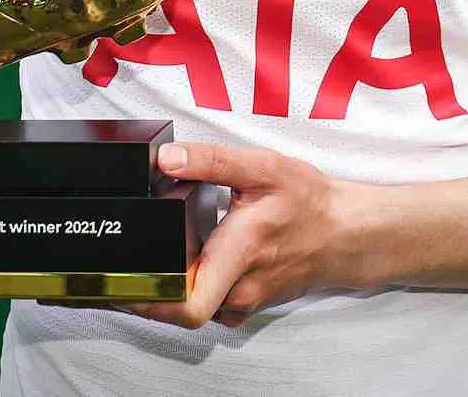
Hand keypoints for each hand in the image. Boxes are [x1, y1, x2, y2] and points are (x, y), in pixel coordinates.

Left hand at [123, 142, 341, 328]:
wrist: (345, 231)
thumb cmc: (309, 202)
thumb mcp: (262, 167)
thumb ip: (212, 160)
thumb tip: (167, 158)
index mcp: (238, 254)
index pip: (187, 304)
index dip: (149, 300)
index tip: (123, 283)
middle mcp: (240, 288)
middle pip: (180, 309)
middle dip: (148, 290)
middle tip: (124, 264)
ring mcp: (245, 300)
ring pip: (196, 306)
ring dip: (171, 289)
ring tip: (151, 257)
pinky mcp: (249, 301)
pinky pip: (213, 304)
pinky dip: (194, 288)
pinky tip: (187, 262)